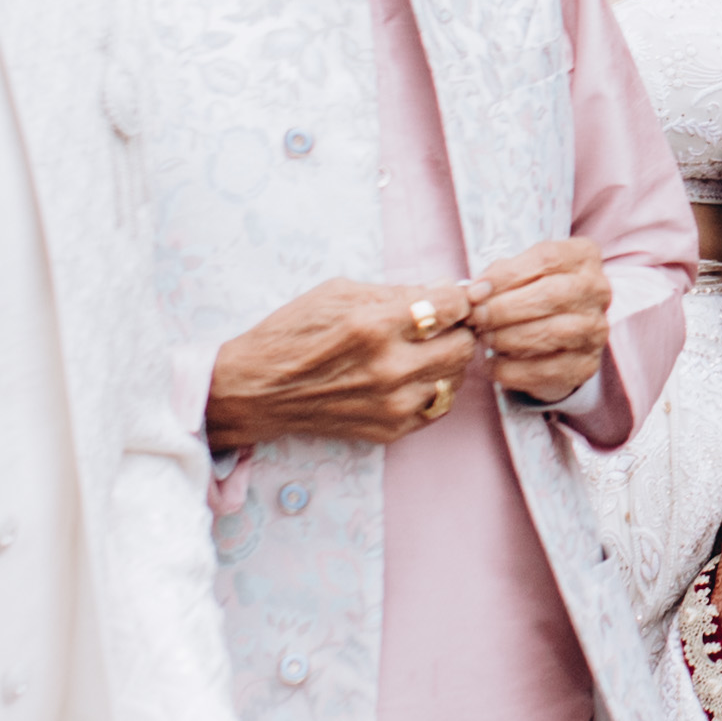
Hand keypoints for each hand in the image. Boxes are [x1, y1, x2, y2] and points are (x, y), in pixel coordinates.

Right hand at [204, 277, 489, 447]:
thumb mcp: (339, 293)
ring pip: (455, 378)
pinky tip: (412, 376)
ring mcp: (391, 404)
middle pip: (463, 346)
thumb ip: (396, 292)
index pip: (452, 307)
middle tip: (443, 325)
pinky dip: (433, 388)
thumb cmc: (292, 333)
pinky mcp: (389, 429)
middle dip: (459, 330)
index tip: (451, 299)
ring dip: (447, 360)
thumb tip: (444, 290)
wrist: (257, 390)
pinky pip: (438, 406)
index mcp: (375, 325)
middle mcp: (389, 368)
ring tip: (423, 351)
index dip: (457, 299)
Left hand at [468, 239, 611, 415]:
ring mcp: (596, 329)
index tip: (475, 292)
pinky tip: (493, 365)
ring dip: (508, 337)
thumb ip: (497, 277)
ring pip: (552, 333)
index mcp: (582, 257)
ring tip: (485, 338)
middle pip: (551, 295)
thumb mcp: (517, 273)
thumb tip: (475, 293)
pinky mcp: (586, 364)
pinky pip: (547, 369)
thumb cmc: (531, 293)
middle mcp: (597, 291)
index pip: (546, 259)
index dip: (506, 276)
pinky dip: (513, 369)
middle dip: (505, 308)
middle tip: (476, 318)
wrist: (555, 335)